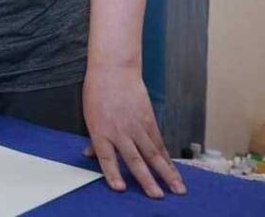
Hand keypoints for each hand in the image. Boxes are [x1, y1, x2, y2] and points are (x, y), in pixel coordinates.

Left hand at [83, 64, 186, 198]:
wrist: (114, 70)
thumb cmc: (97, 92)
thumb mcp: (89, 115)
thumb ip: (93, 138)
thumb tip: (89, 155)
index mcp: (100, 131)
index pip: (107, 157)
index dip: (112, 173)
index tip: (120, 188)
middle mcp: (119, 131)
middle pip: (135, 160)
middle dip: (147, 180)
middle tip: (157, 196)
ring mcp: (136, 126)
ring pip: (153, 154)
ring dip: (166, 173)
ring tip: (177, 189)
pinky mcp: (149, 120)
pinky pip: (159, 143)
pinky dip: (167, 157)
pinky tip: (173, 169)